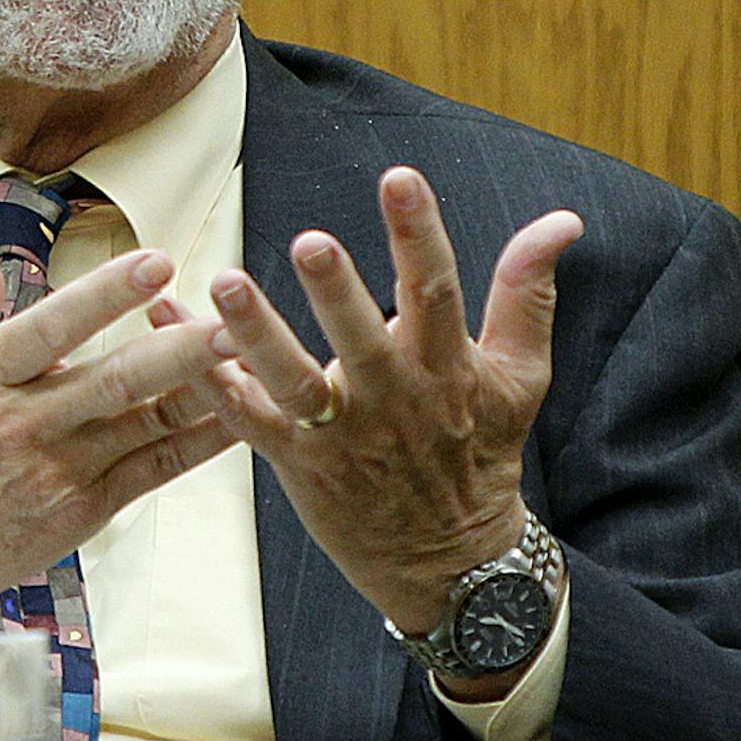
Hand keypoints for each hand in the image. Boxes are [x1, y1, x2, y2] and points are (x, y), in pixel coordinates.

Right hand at [0, 213, 234, 613]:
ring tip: (257, 357)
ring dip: (207, 391)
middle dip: (179, 350)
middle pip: (114, 381)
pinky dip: (203, 441)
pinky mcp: (87, 510)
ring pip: (147, 425)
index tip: (155, 261)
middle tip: (232, 320)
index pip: (51, 327)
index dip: (105, 295)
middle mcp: (23, 423)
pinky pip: (157, 469)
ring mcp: (60, 471)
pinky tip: (243, 411)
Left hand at [198, 166, 581, 688]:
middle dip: (338, 291)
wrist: (452, 562)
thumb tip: (563, 221)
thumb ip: (527, 292)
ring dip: (256, 333)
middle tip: (311, 242)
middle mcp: (393, 398)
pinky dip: (212, 382)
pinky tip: (176, 336)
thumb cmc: (480, 451)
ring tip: (224, 284)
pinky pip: (248, 420)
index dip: (419, 233)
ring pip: (294, 382)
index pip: (437, 290)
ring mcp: (341, 435)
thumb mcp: (519, 375)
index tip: (400, 178)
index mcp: (446, 366)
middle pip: (362, 340)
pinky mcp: (299, 464)